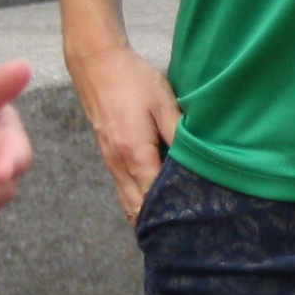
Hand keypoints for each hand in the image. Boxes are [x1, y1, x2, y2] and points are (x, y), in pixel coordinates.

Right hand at [71, 41, 181, 218]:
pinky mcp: (108, 155)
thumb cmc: (133, 80)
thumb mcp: (163, 103)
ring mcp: (110, 161)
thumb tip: (198, 162)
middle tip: (186, 232)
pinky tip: (155, 201)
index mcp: (135, 154)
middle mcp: (119, 164)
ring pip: (127, 201)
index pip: (153, 199)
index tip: (194, 221)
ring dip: (146, 214)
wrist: (97, 63)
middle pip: (137, 209)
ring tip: (174, 222)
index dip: (173, 213)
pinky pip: (123, 188)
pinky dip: (137, 200)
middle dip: (159, 222)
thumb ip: (179, 135)